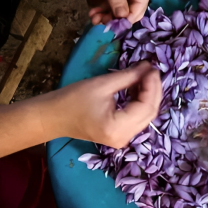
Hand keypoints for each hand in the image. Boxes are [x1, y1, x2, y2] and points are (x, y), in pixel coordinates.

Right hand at [43, 62, 162, 147]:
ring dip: (148, 95)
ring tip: (145, 75)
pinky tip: (137, 87)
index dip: (152, 85)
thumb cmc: (72, 99)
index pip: (146, 106)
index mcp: (118, 127)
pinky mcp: (120, 135)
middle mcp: (124, 138)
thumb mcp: (102, 84)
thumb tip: (148, 67)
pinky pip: (137, 119)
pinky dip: (140, 103)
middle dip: (153, 90)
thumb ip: (129, 77)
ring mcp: (122, 139)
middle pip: (150, 113)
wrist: (53, 117)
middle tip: (151, 69)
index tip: (152, 67)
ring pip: (146, 116)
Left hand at [82, 0, 152, 24]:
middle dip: (116, 18)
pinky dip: (105, 8)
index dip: (128, 18)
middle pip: (131, 9)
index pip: (140, 6)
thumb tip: (123, 20)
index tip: (114, 27)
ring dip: (108, 15)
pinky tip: (95, 13)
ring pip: (121, 8)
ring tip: (94, 19)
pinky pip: (114, 2)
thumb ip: (117, 2)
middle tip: (101, 24)